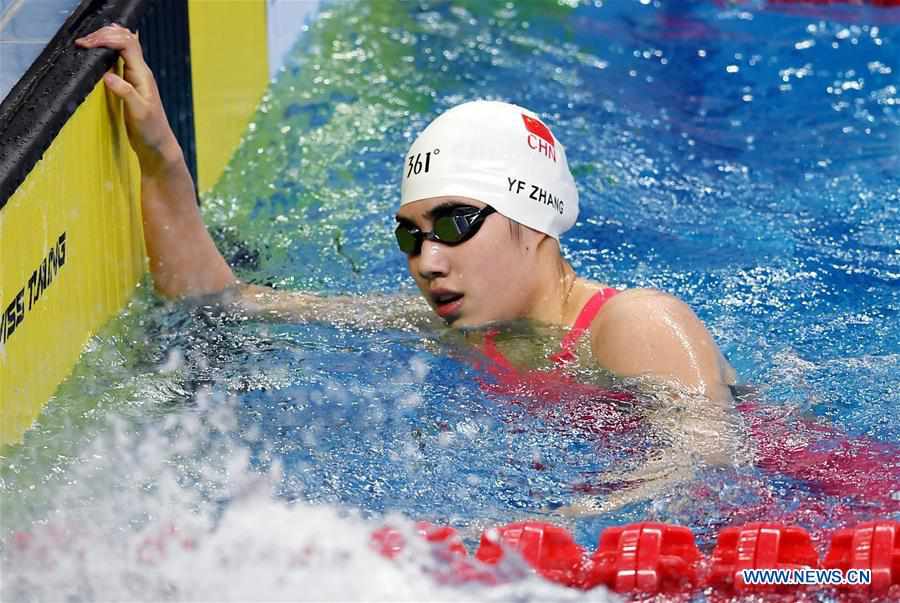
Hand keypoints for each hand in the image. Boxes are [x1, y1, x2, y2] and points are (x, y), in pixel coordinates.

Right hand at [75, 24, 180, 174]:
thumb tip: (108, 76)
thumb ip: (125, 93)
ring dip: (106, 38)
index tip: (85, 44)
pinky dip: (108, 49)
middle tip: (82, 42)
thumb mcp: (138, 113)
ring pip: (123, 45)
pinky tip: (98, 50)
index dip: (105, 38)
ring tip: (87, 41)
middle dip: (103, 34)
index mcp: (142, 74)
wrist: (157, 145)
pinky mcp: (129, 83)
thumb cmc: (151, 131)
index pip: (126, 43)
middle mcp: (140, 72)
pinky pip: (119, 58)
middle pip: (125, 38)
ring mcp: (135, 76)